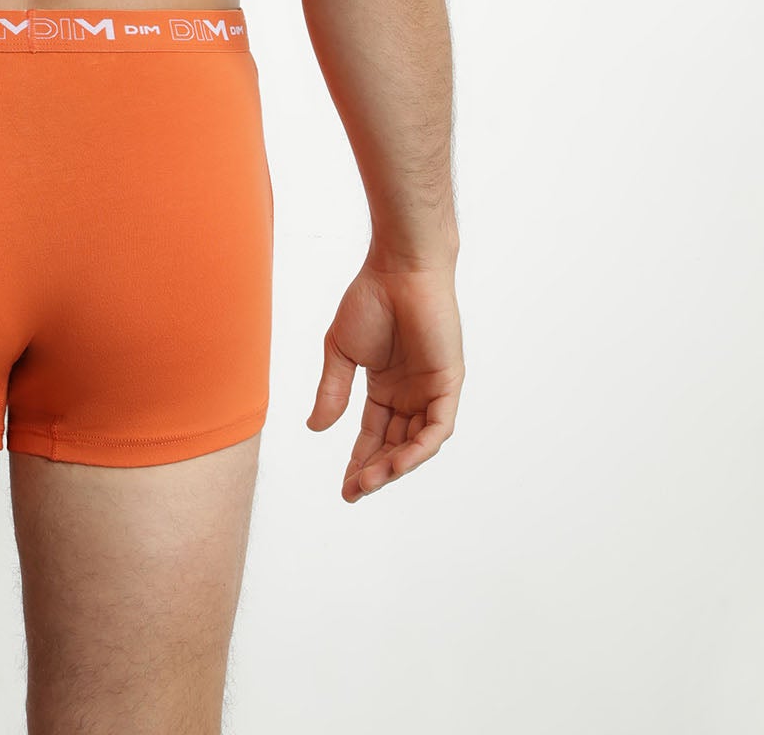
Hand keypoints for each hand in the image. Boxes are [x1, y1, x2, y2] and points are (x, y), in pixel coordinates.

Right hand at [308, 257, 462, 502]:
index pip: (373, 435)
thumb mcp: (341, 351)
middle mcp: (410, 394)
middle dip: (374, 471)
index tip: (344, 487)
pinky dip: (419, 448)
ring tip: (368, 481)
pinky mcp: (448, 384)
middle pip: (394, 446)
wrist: (398, 270)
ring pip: (416, 443)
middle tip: (354, 491)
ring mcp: (431, 391)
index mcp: (385, 387)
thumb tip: (315, 429)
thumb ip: (332, 390)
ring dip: (394, 466)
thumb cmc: (370, 300)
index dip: (359, 460)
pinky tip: (398, 463)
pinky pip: (437, 428)